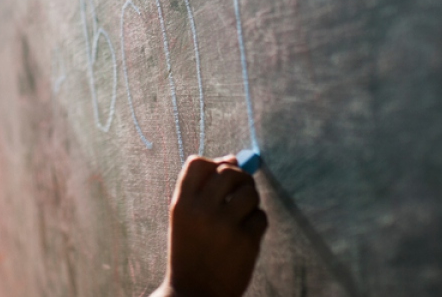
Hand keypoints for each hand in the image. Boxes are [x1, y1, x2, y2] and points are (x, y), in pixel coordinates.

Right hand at [151, 155, 267, 296]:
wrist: (194, 294)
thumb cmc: (191, 251)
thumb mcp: (186, 219)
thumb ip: (203, 189)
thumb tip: (233, 158)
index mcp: (181, 204)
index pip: (198, 163)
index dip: (214, 164)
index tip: (220, 179)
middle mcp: (201, 210)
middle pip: (229, 171)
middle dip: (240, 178)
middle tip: (239, 194)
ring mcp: (225, 225)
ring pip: (250, 192)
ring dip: (251, 201)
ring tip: (242, 217)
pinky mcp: (246, 240)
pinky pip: (260, 217)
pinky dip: (256, 224)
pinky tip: (244, 237)